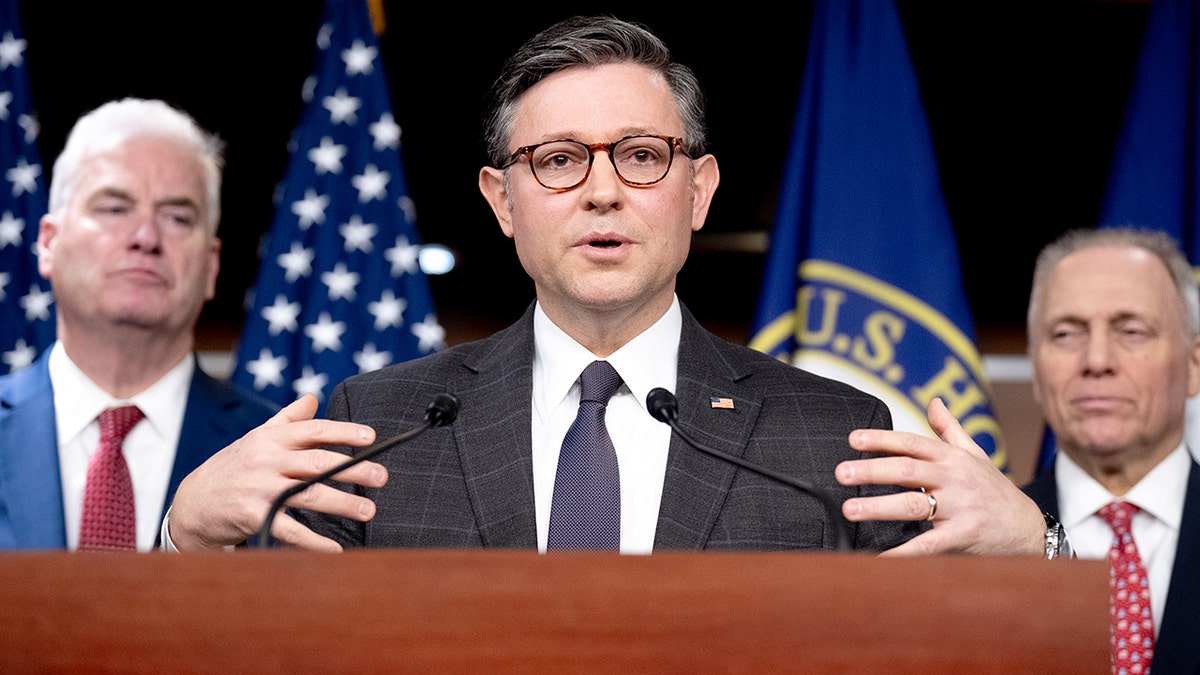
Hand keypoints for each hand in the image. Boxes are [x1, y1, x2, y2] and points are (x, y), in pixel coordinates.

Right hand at [167, 394, 386, 551]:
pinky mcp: (253, 516)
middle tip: (381, 477)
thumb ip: (287, 419)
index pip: (313, 430)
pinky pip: (290, 530)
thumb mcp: (256, 438)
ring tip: (369, 510)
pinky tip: (336, 549)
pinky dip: (314, 541)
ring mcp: (260, 489)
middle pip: (318, 463)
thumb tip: (313, 397)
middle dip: (354, 469)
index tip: (372, 437)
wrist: (192, 504)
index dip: (344, 432)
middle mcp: (266, 460)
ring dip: (343, 503)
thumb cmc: (233, 468)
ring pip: (309, 495)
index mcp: (270, 438)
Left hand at [835, 398, 1045, 555]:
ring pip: (913, 504)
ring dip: (878, 507)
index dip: (882, 439)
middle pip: (907, 471)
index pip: (911, 443)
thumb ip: (950, 429)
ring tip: (850, 509)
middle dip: (871, 471)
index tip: (853, 439)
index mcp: (952, 458)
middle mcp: (954, 479)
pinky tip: (879, 556)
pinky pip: (928, 544)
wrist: (1030, 529)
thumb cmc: (995, 491)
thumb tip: (933, 402)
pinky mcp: (964, 535)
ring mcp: (960, 507)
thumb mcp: (975, 455)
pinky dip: (903, 551)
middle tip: (841, 473)